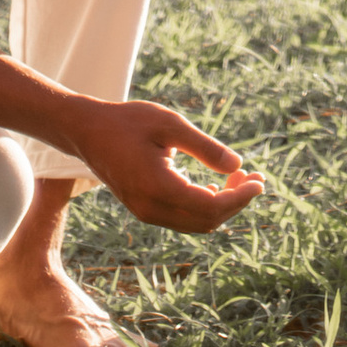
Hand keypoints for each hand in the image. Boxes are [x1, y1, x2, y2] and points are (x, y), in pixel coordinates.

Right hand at [69, 98, 264, 231]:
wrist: (87, 132)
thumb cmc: (129, 122)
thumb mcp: (170, 124)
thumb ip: (205, 147)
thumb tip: (239, 165)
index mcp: (158, 188)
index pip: (211, 207)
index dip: (240, 197)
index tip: (259, 180)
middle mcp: (151, 209)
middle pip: (207, 220)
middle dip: (236, 202)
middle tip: (255, 178)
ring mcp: (146, 213)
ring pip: (196, 224)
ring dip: (221, 206)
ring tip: (240, 179)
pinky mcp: (144, 210)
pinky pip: (182, 219)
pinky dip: (204, 207)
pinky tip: (214, 186)